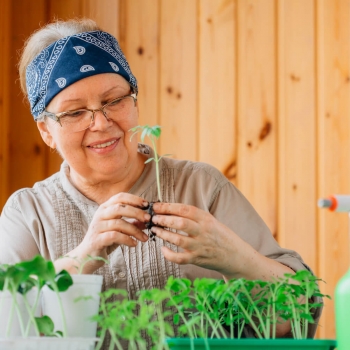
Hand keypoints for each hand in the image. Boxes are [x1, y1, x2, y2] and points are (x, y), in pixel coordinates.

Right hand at [57, 193, 149, 273]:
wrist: (86, 257)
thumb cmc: (104, 240)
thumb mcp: (120, 229)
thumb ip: (132, 223)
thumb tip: (147, 219)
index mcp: (105, 208)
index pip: (120, 197)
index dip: (134, 199)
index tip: (146, 205)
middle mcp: (100, 214)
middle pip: (120, 207)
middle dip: (137, 212)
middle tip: (148, 219)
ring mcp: (97, 226)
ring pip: (119, 223)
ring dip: (135, 230)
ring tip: (144, 238)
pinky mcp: (97, 239)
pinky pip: (115, 236)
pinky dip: (127, 239)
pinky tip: (134, 244)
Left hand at [150, 202, 294, 281]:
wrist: (236, 256)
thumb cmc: (221, 236)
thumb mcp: (211, 220)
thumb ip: (195, 216)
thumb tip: (171, 210)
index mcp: (206, 219)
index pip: (184, 209)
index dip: (168, 207)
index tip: (156, 206)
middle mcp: (203, 231)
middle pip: (180, 222)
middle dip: (163, 219)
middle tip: (152, 218)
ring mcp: (200, 246)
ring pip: (178, 239)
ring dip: (163, 234)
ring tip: (155, 229)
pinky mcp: (198, 259)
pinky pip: (180, 258)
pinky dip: (169, 254)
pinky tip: (163, 249)